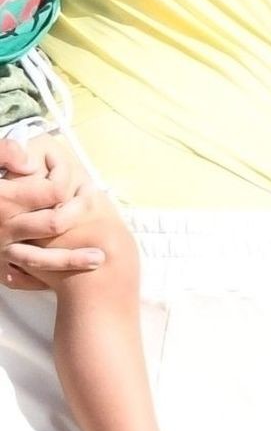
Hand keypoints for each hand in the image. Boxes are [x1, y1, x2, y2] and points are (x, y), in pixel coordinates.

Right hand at [0, 139, 104, 288]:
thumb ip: (5, 153)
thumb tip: (30, 163)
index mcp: (5, 199)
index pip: (53, 190)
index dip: (67, 176)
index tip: (74, 170)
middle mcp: (5, 227)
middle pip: (56, 223)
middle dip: (81, 213)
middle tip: (97, 201)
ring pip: (42, 260)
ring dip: (72, 259)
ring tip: (100, 258)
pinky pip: (21, 276)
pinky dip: (42, 277)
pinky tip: (62, 276)